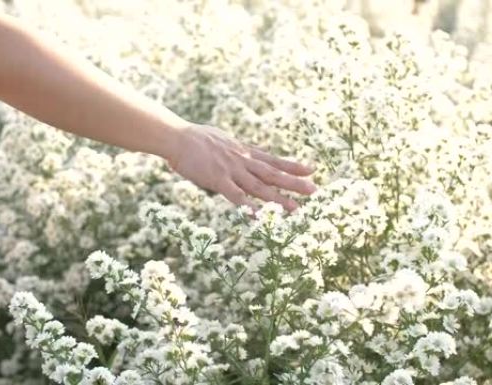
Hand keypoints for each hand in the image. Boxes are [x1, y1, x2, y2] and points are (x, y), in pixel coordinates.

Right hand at [165, 124, 315, 210]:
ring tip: (296, 209)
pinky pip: (236, 196)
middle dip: (294, 182)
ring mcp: (231, 170)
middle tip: (314, 190)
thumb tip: (238, 153)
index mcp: (242, 151)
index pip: (273, 159)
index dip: (292, 165)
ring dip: (278, 199)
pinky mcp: (217, 180)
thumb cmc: (194, 139)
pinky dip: (248, 207)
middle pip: (272, 173)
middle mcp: (242, 161)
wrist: (177, 137)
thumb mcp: (221, 140)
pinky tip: (259, 216)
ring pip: (259, 187)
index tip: (311, 169)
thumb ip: (232, 150)